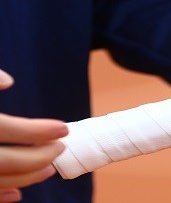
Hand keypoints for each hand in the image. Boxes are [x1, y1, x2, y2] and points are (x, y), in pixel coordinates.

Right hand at [0, 70, 67, 202]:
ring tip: (48, 169)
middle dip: (37, 157)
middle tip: (61, 148)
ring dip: (24, 179)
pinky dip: (1, 195)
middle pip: (6, 161)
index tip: (64, 128)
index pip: (9, 129)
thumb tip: (10, 80)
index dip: (39, 130)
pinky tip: (18, 193)